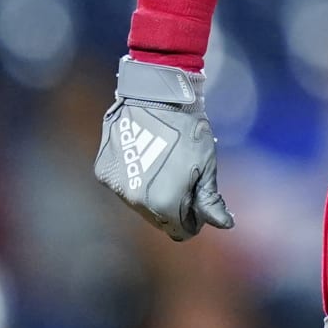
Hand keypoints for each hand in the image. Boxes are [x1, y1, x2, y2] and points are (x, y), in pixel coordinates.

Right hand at [94, 56, 234, 240]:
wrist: (155, 96)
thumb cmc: (187, 130)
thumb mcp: (206, 165)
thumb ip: (210, 200)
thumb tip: (224, 225)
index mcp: (163, 204)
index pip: (180, 230)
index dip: (193, 219)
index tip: (199, 201)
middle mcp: (135, 202)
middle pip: (158, 219)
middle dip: (174, 207)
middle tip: (186, 178)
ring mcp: (116, 187)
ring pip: (140, 204)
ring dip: (154, 193)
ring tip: (167, 164)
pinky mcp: (104, 171)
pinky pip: (124, 186)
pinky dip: (137, 179)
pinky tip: (148, 157)